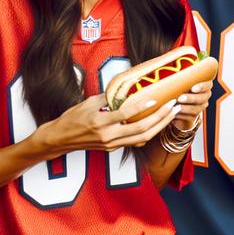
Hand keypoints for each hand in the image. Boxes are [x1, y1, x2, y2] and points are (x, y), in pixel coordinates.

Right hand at [35, 94, 179, 157]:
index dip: (143, 106)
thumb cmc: (72, 117)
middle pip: (141, 129)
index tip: (156, 98)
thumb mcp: (88, 103)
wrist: (60, 139)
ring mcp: (111, 144)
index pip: (126, 114)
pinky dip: (148, 134)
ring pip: (142, 138)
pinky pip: (135, 142)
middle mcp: (108, 136)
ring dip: (159, 127)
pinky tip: (157, 124)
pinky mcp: (113, 149)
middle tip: (173, 106)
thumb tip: (125, 86)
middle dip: (160, 118)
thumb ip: (108, 97)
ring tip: (170, 115)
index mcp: (100, 122)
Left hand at [171, 82, 210, 130]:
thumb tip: (172, 72)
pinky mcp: (194, 116)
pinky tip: (175, 114)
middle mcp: (205, 96)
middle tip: (181, 98)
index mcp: (205, 85)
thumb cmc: (177, 85)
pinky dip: (182, 115)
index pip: (207, 85)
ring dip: (186, 108)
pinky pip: (190, 117)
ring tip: (177, 107)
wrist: (175, 99)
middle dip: (191, 98)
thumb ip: (180, 78)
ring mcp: (200, 106)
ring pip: (196, 109)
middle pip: (201, 98)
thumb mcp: (180, 81)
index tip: (193, 88)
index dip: (201, 87)